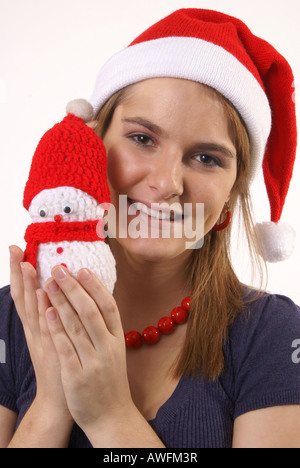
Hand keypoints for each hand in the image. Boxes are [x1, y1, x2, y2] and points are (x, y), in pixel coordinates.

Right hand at [9, 246, 71, 419]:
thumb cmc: (61, 364)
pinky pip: (47, 327)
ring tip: (27, 265)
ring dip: (30, 286)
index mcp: (36, 326)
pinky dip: (43, 312)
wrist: (59, 401)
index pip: (25, 294)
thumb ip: (54, 316)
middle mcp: (35, 331)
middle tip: (14, 249)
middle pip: (23, 297)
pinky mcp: (53, 350)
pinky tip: (42, 296)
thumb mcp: (54, 336)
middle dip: (18, 273)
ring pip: (33, 309)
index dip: (20, 273)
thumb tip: (57, 293)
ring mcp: (42, 340)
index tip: (17, 250)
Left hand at [44, 265, 132, 435]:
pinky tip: (47, 312)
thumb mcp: (114, 351)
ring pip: (76, 326)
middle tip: (58, 269)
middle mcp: (108, 348)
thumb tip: (93, 297)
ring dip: (60, 301)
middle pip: (90, 311)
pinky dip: (56, 328)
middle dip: (73, 287)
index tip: (81, 269)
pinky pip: (65, 348)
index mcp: (118, 339)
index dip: (95, 286)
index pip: (108, 306)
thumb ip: (106, 327)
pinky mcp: (77, 376)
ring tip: (48, 283)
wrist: (110, 416)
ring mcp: (93, 362)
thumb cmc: (109, 380)